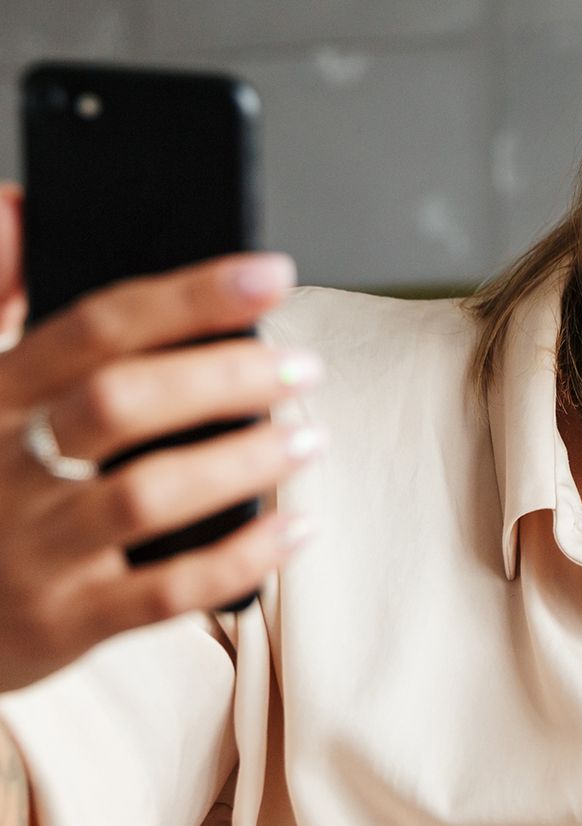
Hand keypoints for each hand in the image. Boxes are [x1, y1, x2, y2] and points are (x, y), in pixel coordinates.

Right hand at [0, 201, 324, 694]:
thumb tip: (19, 205)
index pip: (95, 327)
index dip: (190, 296)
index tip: (271, 275)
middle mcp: (5, 466)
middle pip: (121, 403)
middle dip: (224, 377)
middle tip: (301, 366)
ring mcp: (32, 549)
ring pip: (146, 495)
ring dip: (241, 462)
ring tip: (308, 436)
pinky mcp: (60, 621)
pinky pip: (164, 592)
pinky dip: (241, 557)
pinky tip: (295, 526)